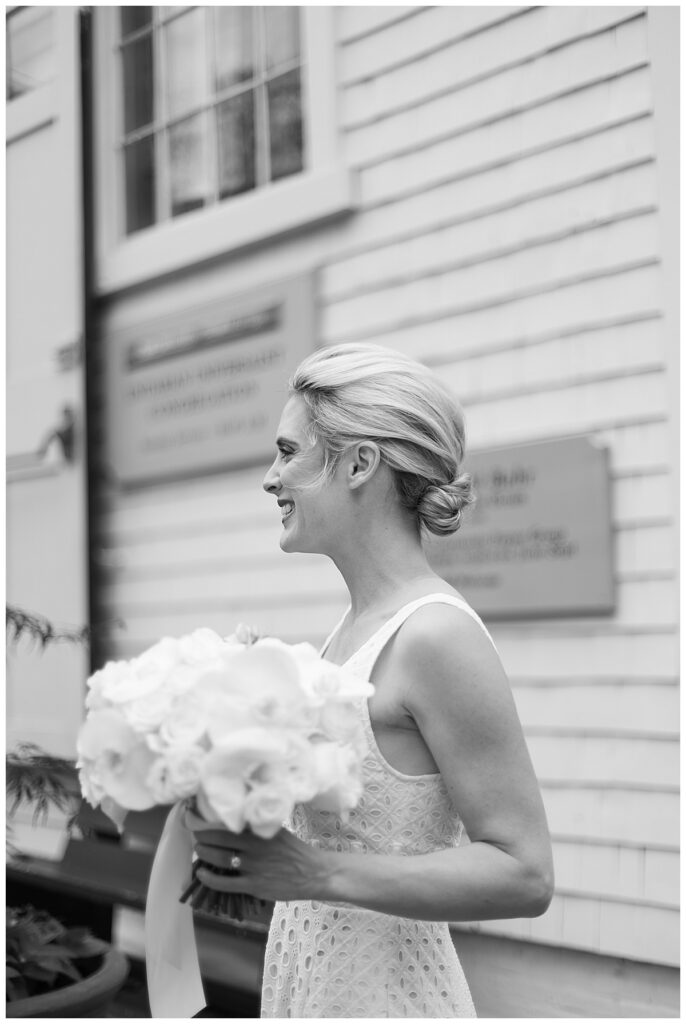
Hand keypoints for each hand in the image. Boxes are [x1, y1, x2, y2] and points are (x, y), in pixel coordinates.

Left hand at [182, 807, 335, 902]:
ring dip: (204, 853)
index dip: (210, 819)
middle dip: (202, 836)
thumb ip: (257, 828)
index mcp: (261, 830)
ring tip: (199, 850)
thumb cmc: (294, 851)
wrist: (314, 873)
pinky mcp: (254, 885)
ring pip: (219, 858)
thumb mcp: (277, 832)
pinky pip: (225, 882)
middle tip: (196, 834)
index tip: (199, 815)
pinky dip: (210, 878)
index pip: (229, 820)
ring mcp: (254, 866)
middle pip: (219, 838)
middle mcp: (255, 845)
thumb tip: (236, 820)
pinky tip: (202, 873)